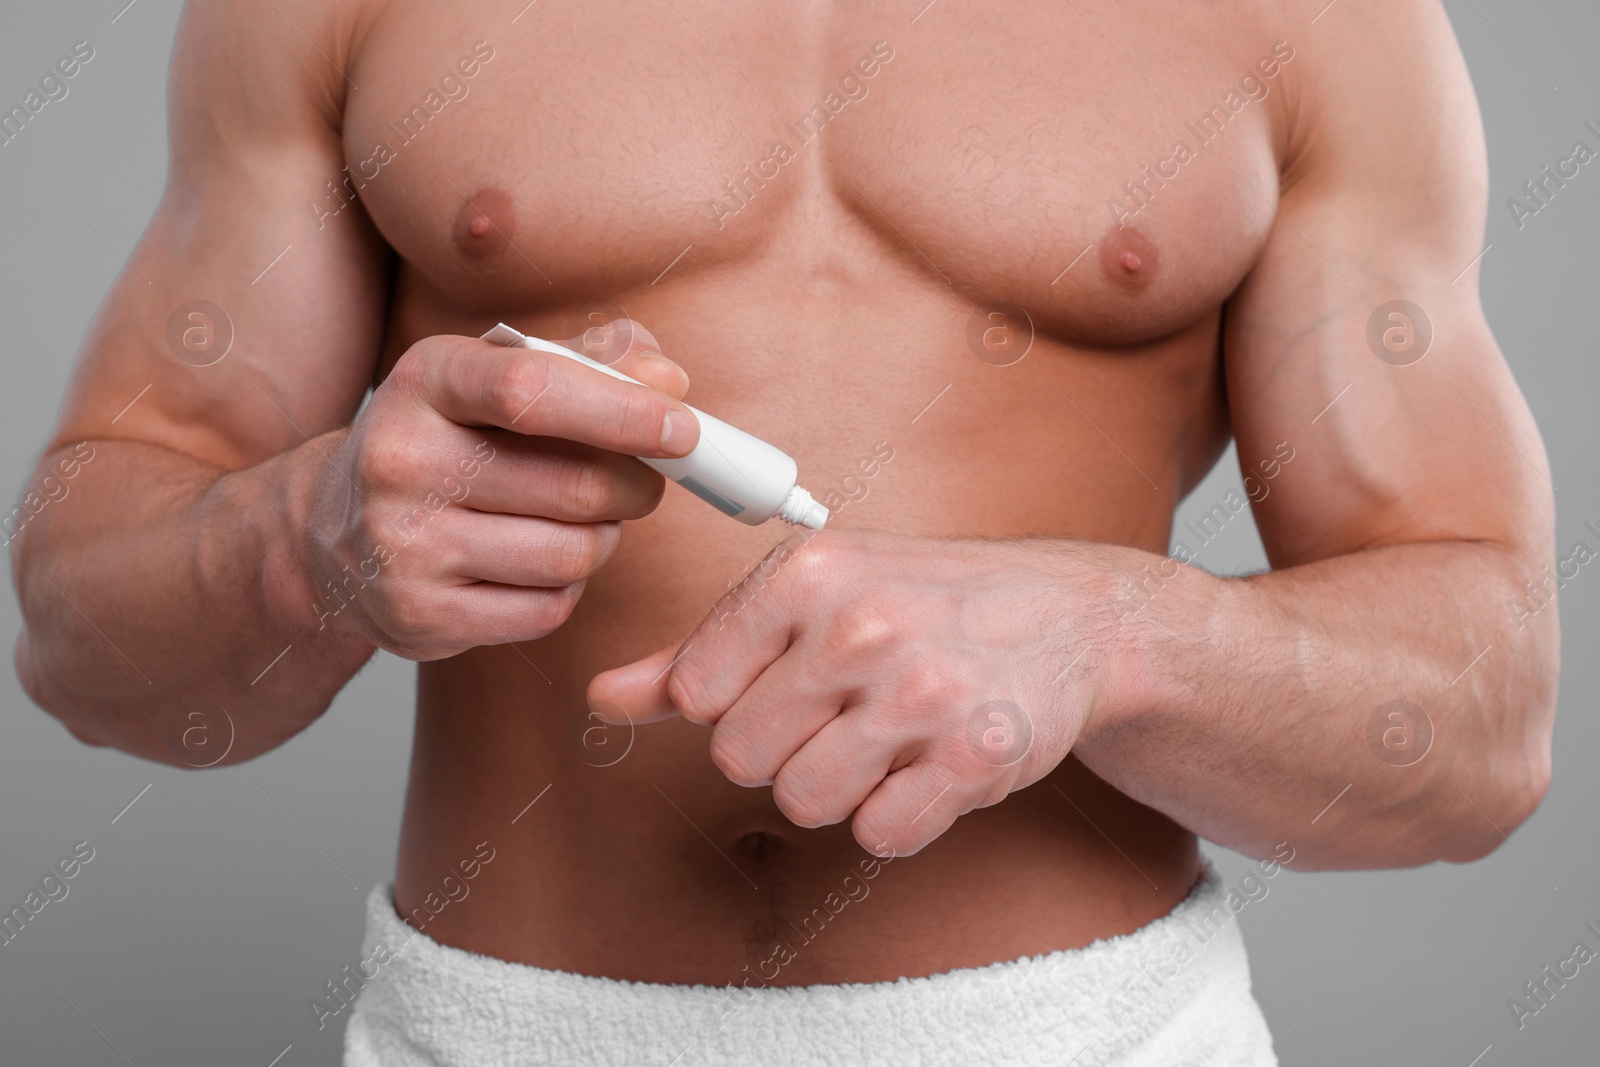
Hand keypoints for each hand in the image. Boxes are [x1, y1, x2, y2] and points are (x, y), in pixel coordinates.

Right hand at [299, 319, 699, 659]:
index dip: (623, 411)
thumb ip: (589, 362)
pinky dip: (567, 588)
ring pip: (571, 554)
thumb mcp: (497, 376)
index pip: (531, 390)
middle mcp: (402, 460)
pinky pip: (547, 609)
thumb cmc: (448, 439)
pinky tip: (539, 563)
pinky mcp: (420, 616)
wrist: (332, 530)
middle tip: (644, 483)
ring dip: (604, 540)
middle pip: (574, 486)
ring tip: (583, 522)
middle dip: (636, 487)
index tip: (682, 430)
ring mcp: (404, 545)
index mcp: (426, 380)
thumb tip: (669, 381)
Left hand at [588, 530, 1128, 854]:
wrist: (1068, 617)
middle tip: (845, 712)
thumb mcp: (808, 597)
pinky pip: (882, 834)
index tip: (790, 680)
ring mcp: (924, 693)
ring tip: (887, 737)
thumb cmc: (920, 600)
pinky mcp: (978, 757)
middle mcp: (862, 626)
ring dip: (840, 786)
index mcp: (807, 573)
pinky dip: (899, 816)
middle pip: (740, 757)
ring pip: (803, 802)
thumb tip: (601, 696)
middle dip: (784, 748)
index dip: (732, 702)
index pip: (694, 692)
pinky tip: (929, 765)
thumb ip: (699, 650)